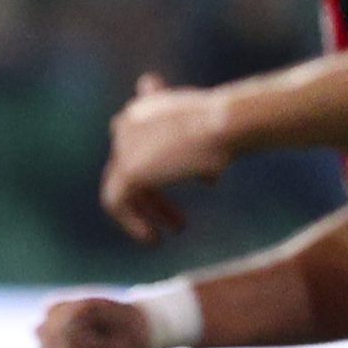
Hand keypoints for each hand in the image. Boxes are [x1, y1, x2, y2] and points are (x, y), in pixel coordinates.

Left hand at [99, 73, 234, 242]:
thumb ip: (199, 151)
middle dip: (153, 198)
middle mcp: (126, 122)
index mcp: (142, 109)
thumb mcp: (217, 135)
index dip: (156, 176)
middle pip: (130, 169)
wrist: (227, 123)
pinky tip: (152, 239)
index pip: (136, 148)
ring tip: (167, 234)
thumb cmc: (232, 127)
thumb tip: (205, 178)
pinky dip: (131, 223)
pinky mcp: (128, 169)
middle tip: (180, 222)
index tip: (176, 198)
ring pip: (123, 188)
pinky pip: (116, 203)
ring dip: (146, 213)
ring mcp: (123, 146)